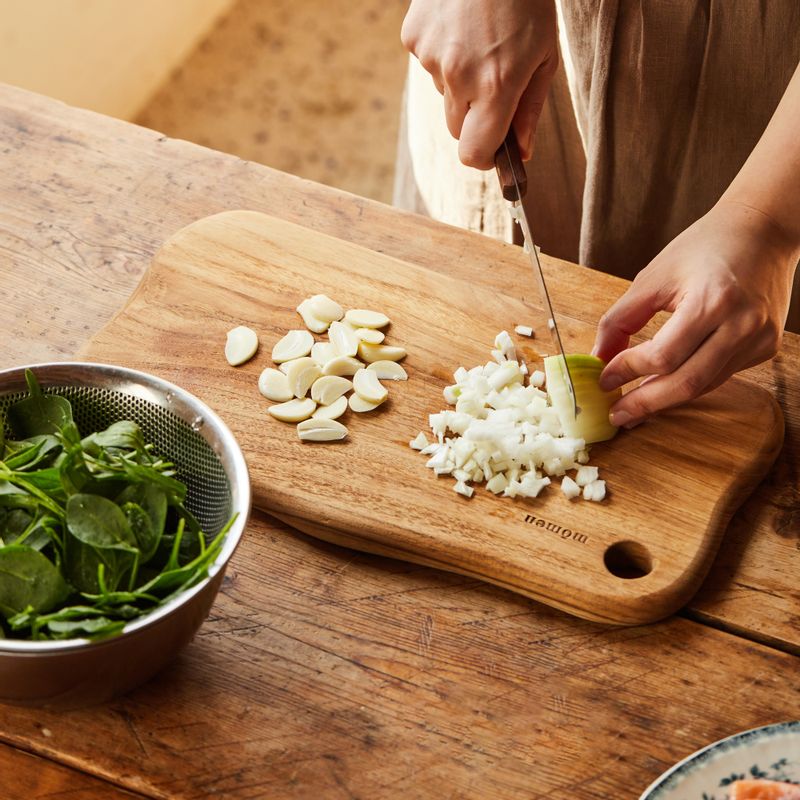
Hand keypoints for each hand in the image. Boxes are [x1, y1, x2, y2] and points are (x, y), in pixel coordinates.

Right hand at [401, 0, 557, 167]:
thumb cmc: (527, 2)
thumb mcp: (544, 57)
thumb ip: (529, 110)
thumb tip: (520, 153)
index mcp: (496, 87)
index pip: (473, 154)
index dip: (483, 158)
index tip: (492, 151)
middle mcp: (459, 77)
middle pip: (457, 128)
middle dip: (473, 117)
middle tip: (493, 83)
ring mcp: (431, 57)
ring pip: (443, 94)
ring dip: (458, 81)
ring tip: (477, 41)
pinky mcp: (413, 37)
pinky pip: (427, 64)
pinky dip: (442, 54)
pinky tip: (459, 27)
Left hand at [593, 201, 798, 427]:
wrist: (763, 230)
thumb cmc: (705, 246)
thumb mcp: (653, 276)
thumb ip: (620, 320)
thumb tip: (597, 359)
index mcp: (712, 301)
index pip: (663, 356)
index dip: (628, 371)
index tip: (603, 379)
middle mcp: (742, 325)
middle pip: (686, 383)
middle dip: (646, 403)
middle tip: (617, 415)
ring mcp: (759, 339)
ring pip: (703, 385)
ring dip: (665, 398)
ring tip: (634, 405)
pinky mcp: (766, 347)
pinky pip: (718, 375)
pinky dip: (688, 382)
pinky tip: (665, 385)